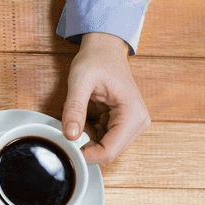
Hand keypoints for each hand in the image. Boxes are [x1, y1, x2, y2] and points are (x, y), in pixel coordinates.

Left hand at [62, 32, 150, 164]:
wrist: (104, 49)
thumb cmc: (96, 59)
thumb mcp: (80, 80)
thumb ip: (75, 108)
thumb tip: (70, 135)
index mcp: (133, 114)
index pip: (109, 152)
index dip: (86, 154)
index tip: (66, 146)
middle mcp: (138, 123)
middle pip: (107, 153)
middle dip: (85, 146)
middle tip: (68, 129)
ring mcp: (131, 125)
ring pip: (103, 148)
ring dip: (86, 139)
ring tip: (77, 117)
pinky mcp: (122, 125)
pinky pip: (102, 140)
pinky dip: (88, 133)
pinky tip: (84, 117)